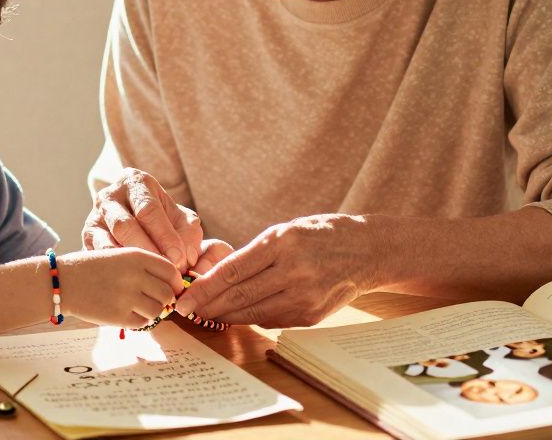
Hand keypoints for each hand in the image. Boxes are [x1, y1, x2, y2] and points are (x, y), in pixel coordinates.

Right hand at [57, 247, 184, 328]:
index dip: (174, 282)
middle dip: (165, 299)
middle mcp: (134, 276)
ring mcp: (127, 297)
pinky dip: (138, 321)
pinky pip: (142, 323)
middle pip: (168, 293)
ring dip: (151, 312)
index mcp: (136, 256)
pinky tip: (126, 313)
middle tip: (155, 300)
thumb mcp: (119, 255)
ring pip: (157, 310)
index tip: (171, 288)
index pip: (171, 271)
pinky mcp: (118, 317)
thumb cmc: (91, 268)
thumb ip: (144, 266)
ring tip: (138, 307)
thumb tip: (172, 285)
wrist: (62, 281)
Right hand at [81, 168, 202, 269]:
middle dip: (148, 251)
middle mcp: (110, 196)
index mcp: (135, 182)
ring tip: (152, 278)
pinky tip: (134, 280)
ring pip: (107, 243)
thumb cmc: (162, 220)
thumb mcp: (179, 218)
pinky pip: (99, 257)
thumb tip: (188, 258)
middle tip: (166, 271)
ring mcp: (94, 217)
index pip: (148, 209)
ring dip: (131, 264)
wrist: (134, 219)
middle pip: (124, 226)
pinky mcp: (87, 239)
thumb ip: (189, 234)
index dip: (165, 236)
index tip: (180, 259)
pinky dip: (117, 270)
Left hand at [173, 214, 379, 328]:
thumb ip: (254, 254)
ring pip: (253, 313)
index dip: (205, 287)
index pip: (234, 270)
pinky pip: (271, 320)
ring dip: (224, 315)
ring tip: (204, 313)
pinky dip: (250, 318)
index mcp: (283, 242)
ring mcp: (305, 296)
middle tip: (184, 311)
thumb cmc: (321, 234)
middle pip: (240, 295)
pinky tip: (234, 315)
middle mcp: (294, 271)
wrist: (367, 251)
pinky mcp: (311, 316)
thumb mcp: (285, 231)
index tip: (183, 297)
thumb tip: (216, 277)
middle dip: (207, 305)